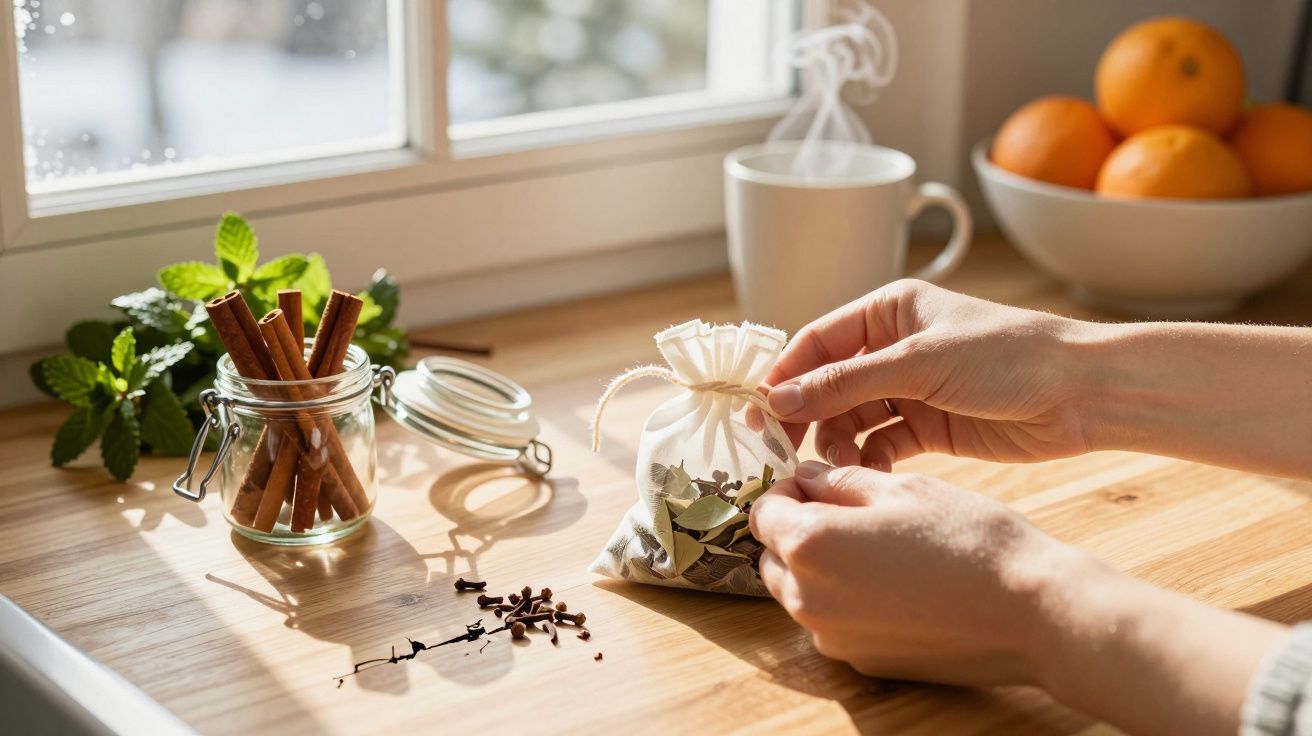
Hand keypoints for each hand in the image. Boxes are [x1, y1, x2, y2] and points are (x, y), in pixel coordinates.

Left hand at [751, 460, 1074, 685]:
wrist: (1030, 613)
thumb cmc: (969, 539)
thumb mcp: (902, 488)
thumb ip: (839, 480)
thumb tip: (806, 476)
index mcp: (811, 544)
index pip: (763, 512)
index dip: (786, 490)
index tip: (817, 482)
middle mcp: (808, 598)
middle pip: (773, 556)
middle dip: (796, 530)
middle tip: (847, 511)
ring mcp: (832, 637)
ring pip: (798, 593)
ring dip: (817, 568)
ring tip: (874, 548)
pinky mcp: (861, 662)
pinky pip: (831, 623)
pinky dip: (844, 601)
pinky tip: (892, 584)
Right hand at [765, 279, 1095, 465]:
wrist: (1082, 394)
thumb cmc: (1007, 356)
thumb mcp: (917, 362)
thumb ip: (845, 383)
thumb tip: (777, 399)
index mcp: (888, 311)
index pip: (816, 342)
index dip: (783, 376)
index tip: (756, 413)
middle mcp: (894, 348)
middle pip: (828, 384)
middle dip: (805, 416)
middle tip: (781, 453)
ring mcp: (911, 389)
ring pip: (851, 418)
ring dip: (836, 443)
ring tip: (832, 468)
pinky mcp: (930, 427)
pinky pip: (881, 443)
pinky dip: (868, 460)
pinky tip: (862, 475)